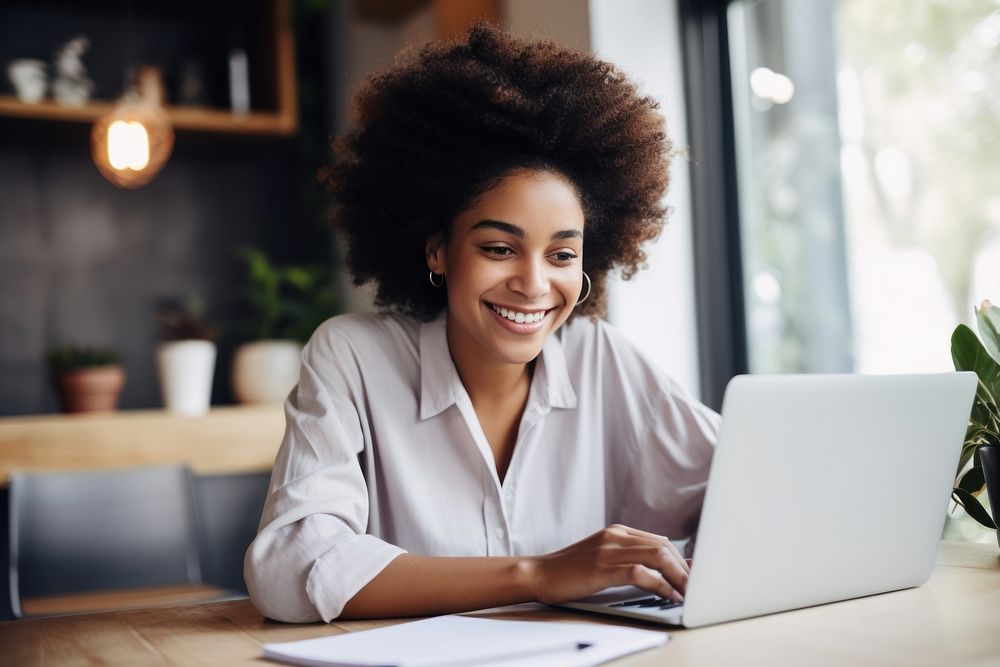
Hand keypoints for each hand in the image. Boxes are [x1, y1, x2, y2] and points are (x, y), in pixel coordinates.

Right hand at [528, 524, 689, 604]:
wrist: (539, 573)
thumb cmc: (571, 570)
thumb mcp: (603, 558)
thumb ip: (631, 559)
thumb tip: (665, 569)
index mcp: (617, 532)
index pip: (661, 542)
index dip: (682, 560)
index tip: (696, 577)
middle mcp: (616, 537)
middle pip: (664, 547)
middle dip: (685, 570)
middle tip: (697, 589)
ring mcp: (608, 551)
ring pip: (657, 557)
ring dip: (678, 577)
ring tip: (688, 593)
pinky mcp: (602, 568)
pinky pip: (640, 573)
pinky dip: (660, 585)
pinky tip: (668, 596)